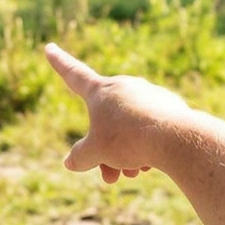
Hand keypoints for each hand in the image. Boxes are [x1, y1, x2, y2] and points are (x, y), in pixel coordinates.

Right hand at [46, 45, 193, 182]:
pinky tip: (152, 162)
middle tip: (110, 177)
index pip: (74, 75)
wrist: (174, 138)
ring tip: (133, 173)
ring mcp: (150, 95)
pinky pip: (151, 128)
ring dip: (127, 153)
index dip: (59, 63)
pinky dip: (147, 145)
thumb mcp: (95, 153)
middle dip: (105, 150)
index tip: (50, 47)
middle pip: (107, 121)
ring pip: (130, 128)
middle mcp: (125, 86)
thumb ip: (80, 156)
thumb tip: (71, 162)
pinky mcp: (170, 107)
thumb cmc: (127, 140)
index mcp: (101, 91)